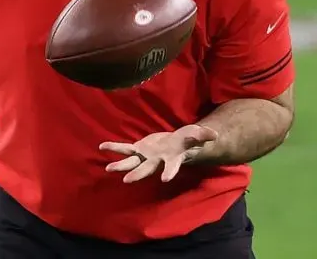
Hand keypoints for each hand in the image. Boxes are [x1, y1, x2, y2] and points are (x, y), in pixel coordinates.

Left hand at [99, 125, 218, 182]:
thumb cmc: (187, 141)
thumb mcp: (196, 135)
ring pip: (132, 163)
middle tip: (128, 181)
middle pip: (147, 169)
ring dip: (121, 166)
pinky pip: (125, 149)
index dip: (169, 172)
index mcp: (172, 159)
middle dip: (138, 174)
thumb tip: (214, 135)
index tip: (165, 179)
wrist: (176, 144)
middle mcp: (157, 161)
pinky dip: (114, 148)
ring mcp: (146, 157)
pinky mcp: (139, 149)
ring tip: (109, 169)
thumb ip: (203, 135)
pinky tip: (102, 147)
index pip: (171, 167)